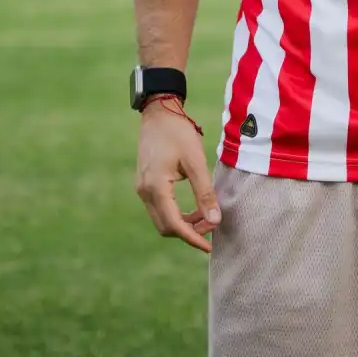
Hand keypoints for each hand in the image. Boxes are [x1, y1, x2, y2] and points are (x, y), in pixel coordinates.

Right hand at [135, 98, 220, 251]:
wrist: (159, 112)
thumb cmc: (178, 132)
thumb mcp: (195, 160)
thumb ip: (205, 192)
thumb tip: (215, 221)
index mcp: (156, 187)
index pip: (174, 224)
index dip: (193, 238)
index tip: (210, 246)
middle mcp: (144, 192)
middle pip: (166, 226)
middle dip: (189, 231)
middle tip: (212, 226)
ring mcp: (142, 188)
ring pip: (162, 219)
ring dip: (183, 223)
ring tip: (206, 217)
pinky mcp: (145, 184)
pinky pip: (160, 208)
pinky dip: (176, 213)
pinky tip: (194, 207)